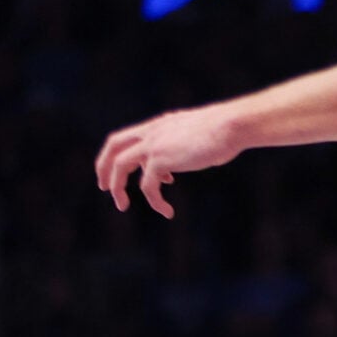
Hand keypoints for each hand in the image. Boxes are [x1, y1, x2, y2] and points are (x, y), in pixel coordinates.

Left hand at [96, 105, 242, 216]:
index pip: (129, 137)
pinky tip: (167, 212)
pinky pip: (147, 186)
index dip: (122, 153)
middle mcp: (152, 132)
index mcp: (161, 125)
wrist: (232, 125)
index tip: (125, 170)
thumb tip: (197, 156)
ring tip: (122, 206)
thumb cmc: (228, 130)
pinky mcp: (160, 160)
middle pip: (114, 146)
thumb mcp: (202, 135)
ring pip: (120, 165)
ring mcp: (153, 145)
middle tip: (104, 187)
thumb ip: (190, 145)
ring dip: (117, 187)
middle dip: (104, 167)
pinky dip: (154, 201)